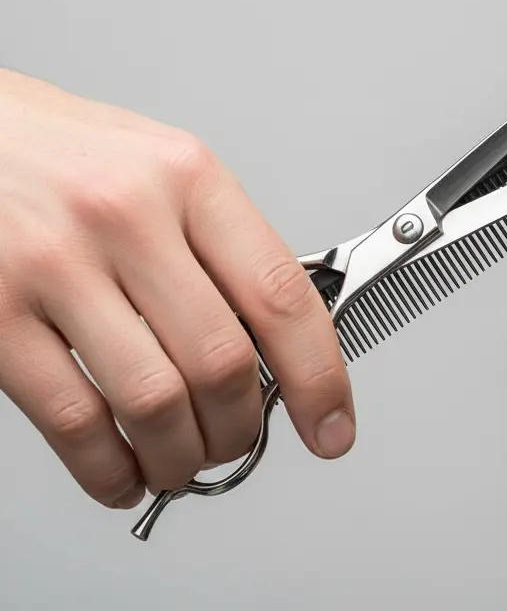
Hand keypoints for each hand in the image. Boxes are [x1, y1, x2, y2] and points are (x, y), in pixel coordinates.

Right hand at [0, 69, 354, 510]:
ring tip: (182, 463)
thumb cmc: (65, 152)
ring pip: (154, 402)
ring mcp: (56, 265)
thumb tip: (273, 338)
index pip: (280, 293)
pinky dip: (108, 469)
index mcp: (187, 176)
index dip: (318, 375)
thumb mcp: (161, 169)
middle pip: (221, 360)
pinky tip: (122, 472)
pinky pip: (72, 420)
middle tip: (239, 442)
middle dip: (241, 428)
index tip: (332, 424)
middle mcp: (128, 215)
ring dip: (181, 458)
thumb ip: (218, 243)